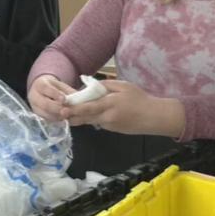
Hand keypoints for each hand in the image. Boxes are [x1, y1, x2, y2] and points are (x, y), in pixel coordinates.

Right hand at [28, 74, 76, 121]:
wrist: (42, 91)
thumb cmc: (54, 88)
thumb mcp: (60, 86)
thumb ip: (68, 92)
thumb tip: (79, 100)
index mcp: (40, 85)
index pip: (46, 88)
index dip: (55, 94)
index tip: (64, 99)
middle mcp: (34, 96)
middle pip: (44, 104)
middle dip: (57, 108)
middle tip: (67, 111)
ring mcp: (34, 108)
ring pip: (45, 114)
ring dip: (57, 116)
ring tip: (67, 116)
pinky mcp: (37, 116)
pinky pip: (47, 120)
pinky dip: (56, 120)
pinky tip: (64, 119)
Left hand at [62, 80, 185, 135]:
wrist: (154, 117)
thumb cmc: (140, 98)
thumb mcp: (123, 86)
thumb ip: (105, 85)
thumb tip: (89, 86)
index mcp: (109, 105)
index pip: (87, 108)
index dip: (73, 109)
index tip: (62, 108)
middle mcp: (106, 118)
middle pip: (84, 118)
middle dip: (71, 116)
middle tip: (60, 112)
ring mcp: (109, 126)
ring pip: (90, 121)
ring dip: (81, 117)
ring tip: (71, 110)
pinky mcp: (112, 130)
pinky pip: (98, 122)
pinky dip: (92, 117)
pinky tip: (92, 112)